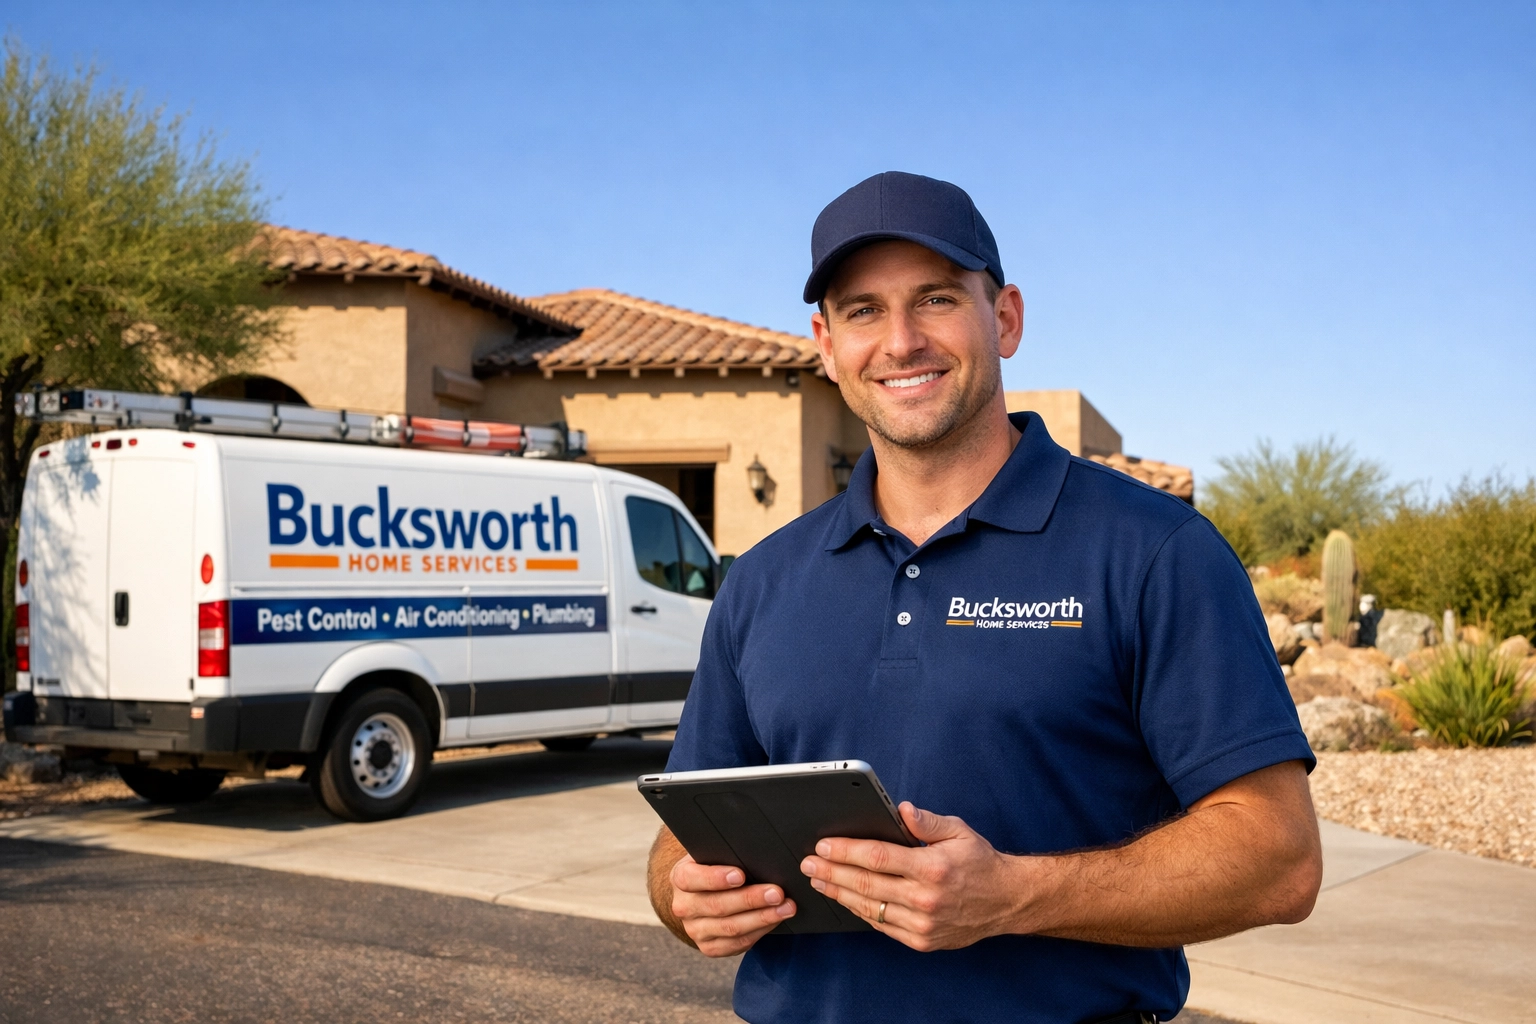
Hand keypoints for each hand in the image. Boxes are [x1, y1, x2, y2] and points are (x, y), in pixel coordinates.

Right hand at [670, 854, 797, 956]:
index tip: (740, 875)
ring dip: (762, 918)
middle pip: (717, 906)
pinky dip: (760, 932)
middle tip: (777, 892)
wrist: (707, 892)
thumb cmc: (717, 866)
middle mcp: (683, 906)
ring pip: (730, 928)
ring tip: (786, 908)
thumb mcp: (714, 854)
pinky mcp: (709, 947)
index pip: (692, 878)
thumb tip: (757, 850)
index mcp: (680, 878)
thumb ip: (727, 853)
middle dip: (751, 899)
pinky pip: (737, 944)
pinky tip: (775, 920)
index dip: (715, 878)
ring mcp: (695, 930)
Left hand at [800, 802, 1028, 950]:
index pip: (877, 857)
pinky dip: (860, 911)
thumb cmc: (979, 862)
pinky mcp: (920, 940)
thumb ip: (926, 821)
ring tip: (818, 881)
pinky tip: (845, 899)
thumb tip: (900, 809)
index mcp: (932, 867)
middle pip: (865, 884)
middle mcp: (925, 898)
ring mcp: (921, 923)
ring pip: (868, 907)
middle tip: (808, 864)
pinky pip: (881, 925)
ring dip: (838, 894)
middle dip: (831, 872)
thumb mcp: (958, 831)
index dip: (845, 851)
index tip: (822, 846)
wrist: (1006, 901)